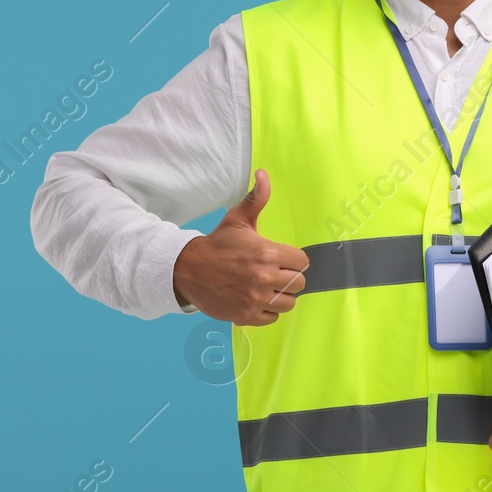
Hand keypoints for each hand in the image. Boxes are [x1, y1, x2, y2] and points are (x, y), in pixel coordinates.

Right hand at [172, 168, 309, 325]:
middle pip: (299, 284)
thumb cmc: (217, 245)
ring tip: (268, 288)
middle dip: (290, 278)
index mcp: (267, 253)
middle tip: (275, 273)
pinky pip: (273, 317)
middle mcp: (264, 278)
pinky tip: (257, 299)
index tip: (283, 259)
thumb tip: (263, 174)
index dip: (294, 260)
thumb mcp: (237, 219)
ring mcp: (255, 299)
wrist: (188, 270)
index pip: (302, 262)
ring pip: (289, 302)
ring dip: (281, 296)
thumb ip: (256, 199)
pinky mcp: (246, 315)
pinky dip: (267, 311)